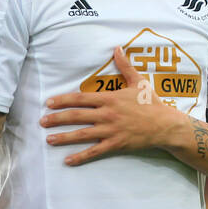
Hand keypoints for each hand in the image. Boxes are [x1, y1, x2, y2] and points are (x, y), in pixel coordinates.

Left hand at [40, 46, 184, 165]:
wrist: (165, 125)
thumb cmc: (151, 103)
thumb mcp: (139, 81)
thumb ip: (125, 66)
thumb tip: (117, 48)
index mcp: (110, 98)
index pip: (81, 98)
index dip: (63, 100)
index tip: (49, 102)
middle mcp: (107, 114)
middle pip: (77, 116)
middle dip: (57, 118)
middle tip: (42, 121)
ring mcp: (111, 131)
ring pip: (82, 134)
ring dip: (64, 137)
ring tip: (48, 139)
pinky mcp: (116, 144)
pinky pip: (95, 152)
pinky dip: (81, 157)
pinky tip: (68, 160)